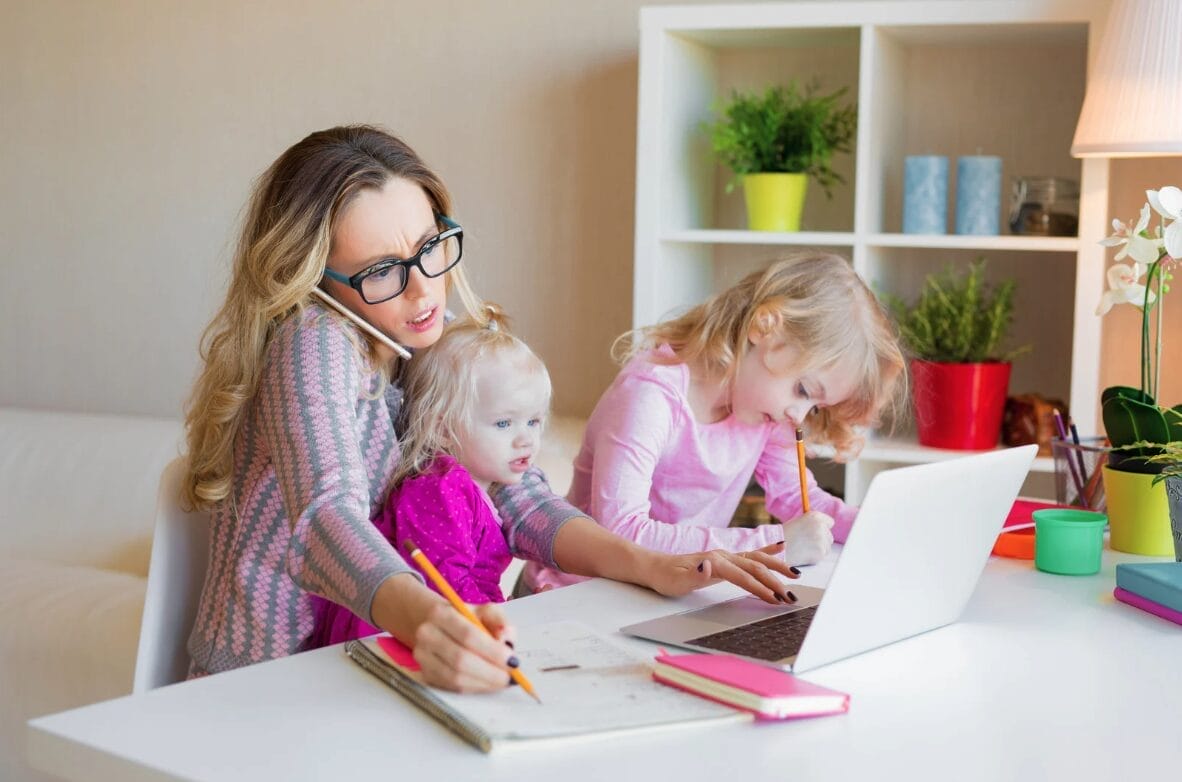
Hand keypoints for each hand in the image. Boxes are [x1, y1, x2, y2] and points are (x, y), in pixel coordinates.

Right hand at [411, 601, 519, 692]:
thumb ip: (500, 622)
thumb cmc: (466, 619)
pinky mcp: (426, 674)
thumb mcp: (486, 611)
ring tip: (502, 681)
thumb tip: (506, 641)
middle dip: (490, 672)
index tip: (513, 661)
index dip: (492, 651)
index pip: (468, 635)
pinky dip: (474, 688)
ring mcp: (423, 656)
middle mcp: (427, 634)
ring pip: (455, 677)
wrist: (438, 626)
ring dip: (484, 683)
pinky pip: (452, 687)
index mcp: (441, 613)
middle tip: (510, 676)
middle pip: (460, 659)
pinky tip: (488, 683)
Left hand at [644, 541, 798, 604]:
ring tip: (796, 575)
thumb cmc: (666, 577)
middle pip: (755, 567)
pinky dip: (767, 551)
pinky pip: (751, 554)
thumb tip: (710, 566)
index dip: (760, 588)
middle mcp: (723, 556)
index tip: (775, 599)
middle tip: (791, 596)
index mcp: (715, 562)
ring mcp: (726, 556)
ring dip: (777, 567)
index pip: (743, 576)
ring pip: (757, 559)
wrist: (655, 567)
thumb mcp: (677, 581)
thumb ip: (696, 574)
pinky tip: (780, 548)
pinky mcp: (726, 560)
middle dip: (775, 581)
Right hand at [782, 511, 834, 565]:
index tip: (817, 532)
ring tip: (803, 548)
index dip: (823, 527)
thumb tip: (824, 527)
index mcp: (815, 516)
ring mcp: (821, 540)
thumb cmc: (785, 535)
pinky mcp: (820, 553)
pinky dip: (815, 557)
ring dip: (819, 549)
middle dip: (821, 540)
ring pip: (827, 547)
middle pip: (829, 535)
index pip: (830, 522)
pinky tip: (804, 554)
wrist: (776, 549)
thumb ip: (812, 523)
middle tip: (806, 542)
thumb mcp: (798, 522)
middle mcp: (820, 527)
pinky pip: (822, 555)